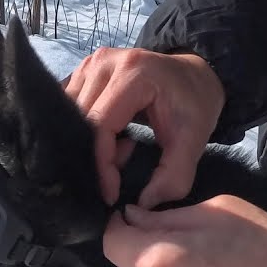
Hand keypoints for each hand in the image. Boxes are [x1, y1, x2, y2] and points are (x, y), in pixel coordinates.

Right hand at [64, 47, 224, 206]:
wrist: (194, 74)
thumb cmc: (194, 104)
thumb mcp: (193, 141)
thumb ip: (174, 176)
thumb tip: (143, 204)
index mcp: (134, 72)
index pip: (101, 125)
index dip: (102, 165)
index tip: (112, 194)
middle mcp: (105, 62)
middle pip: (82, 122)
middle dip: (98, 156)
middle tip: (121, 169)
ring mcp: (90, 63)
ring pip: (72, 118)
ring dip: (91, 144)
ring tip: (121, 150)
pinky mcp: (82, 71)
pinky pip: (71, 109)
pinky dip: (86, 132)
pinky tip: (111, 138)